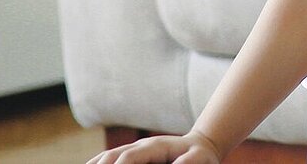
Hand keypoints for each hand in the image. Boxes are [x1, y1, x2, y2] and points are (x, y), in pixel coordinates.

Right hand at [87, 130, 222, 163]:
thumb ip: (187, 163)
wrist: (200, 145)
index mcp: (154, 146)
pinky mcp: (130, 156)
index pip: (128, 157)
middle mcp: (139, 146)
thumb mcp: (200, 158)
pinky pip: (108, 160)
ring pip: (106, 157)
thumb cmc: (200, 155)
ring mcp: (133, 150)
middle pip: (112, 156)